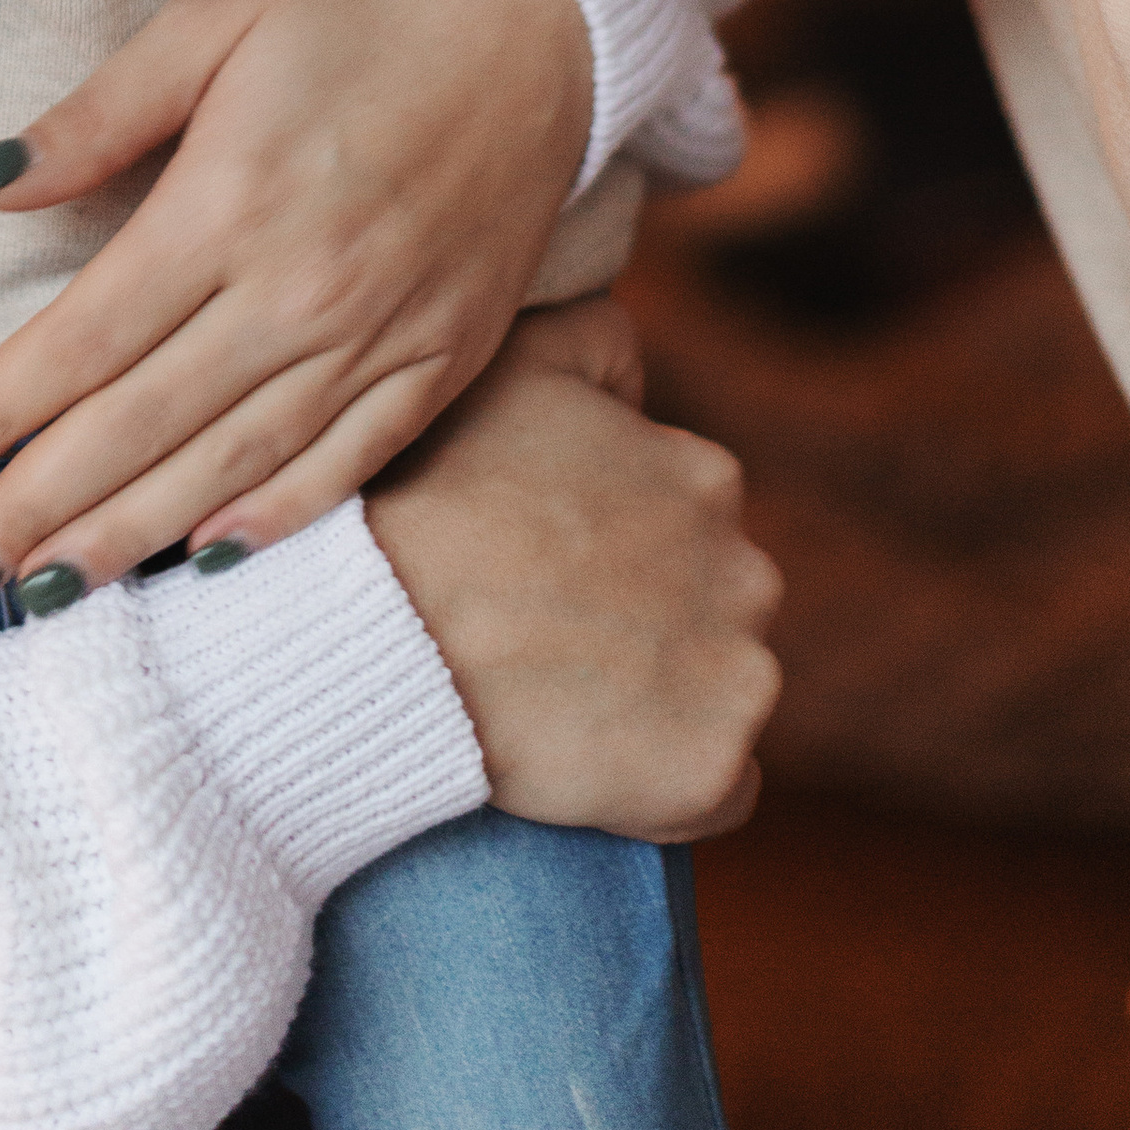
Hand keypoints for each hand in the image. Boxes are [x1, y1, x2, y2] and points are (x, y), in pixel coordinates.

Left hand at [0, 0, 591, 601]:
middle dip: (40, 507)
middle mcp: (304, 286)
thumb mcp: (212, 20)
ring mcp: (383, 333)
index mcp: (233, 198)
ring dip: (132, 537)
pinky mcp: (446, 358)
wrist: (542, 16)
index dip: (3, 409)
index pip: (89, 336)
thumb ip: (97, 114)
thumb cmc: (356, 8)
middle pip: (144, 423)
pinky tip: (206, 562)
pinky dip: (274, 520)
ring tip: (44, 596)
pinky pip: (348, 463)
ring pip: (234, 464)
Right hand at [366, 304, 779, 840]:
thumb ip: (600, 336)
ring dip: (664, 704)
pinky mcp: (709, 771)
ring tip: (565, 705)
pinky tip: (599, 769)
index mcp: (706, 479)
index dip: (619, 554)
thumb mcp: (518, 361)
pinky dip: (673, 790)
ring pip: (724, 697)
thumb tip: (641, 388)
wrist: (382, 622)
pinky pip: (718, 793)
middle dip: (654, 626)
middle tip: (553, 640)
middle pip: (719, 611)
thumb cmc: (432, 490)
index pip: (693, 526)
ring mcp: (737, 676)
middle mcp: (747, 572)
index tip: (550, 574)